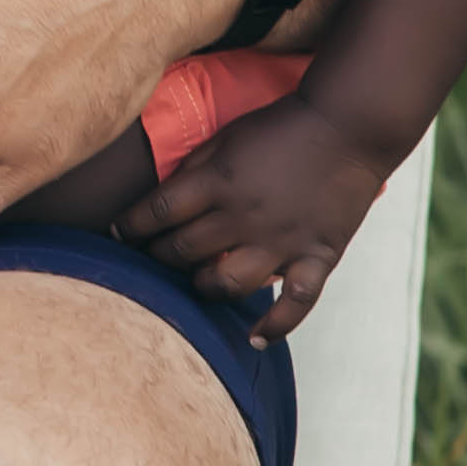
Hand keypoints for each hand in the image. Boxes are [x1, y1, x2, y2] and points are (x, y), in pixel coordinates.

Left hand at [126, 96, 394, 340]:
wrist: (350, 126)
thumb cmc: (281, 127)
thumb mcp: (227, 136)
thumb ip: (193, 170)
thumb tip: (158, 202)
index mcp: (218, 181)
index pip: (157, 213)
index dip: (129, 226)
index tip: (116, 234)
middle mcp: (244, 216)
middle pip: (183, 252)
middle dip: (157, 257)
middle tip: (152, 257)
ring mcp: (282, 241)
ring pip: (227, 285)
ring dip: (202, 288)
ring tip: (197, 281)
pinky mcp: (318, 256)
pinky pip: (296, 303)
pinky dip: (276, 326)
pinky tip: (254, 340)